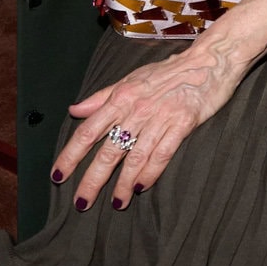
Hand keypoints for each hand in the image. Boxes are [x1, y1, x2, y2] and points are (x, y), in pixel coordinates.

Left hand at [53, 33, 244, 211]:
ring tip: (116, 204)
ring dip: (122, 184)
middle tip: (82, 203)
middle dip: (93, 179)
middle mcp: (136, 109)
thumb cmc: (168, 71)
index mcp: (120, 98)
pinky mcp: (183, 124)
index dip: (70, 156)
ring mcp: (160, 117)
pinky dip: (151, 171)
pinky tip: (141, 187)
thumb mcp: (130, 79)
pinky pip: (163, 152)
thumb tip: (75, 111)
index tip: (58, 176)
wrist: (208, 61)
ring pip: (135, 157)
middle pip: (108, 150)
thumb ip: (101, 98)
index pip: (88, 131)